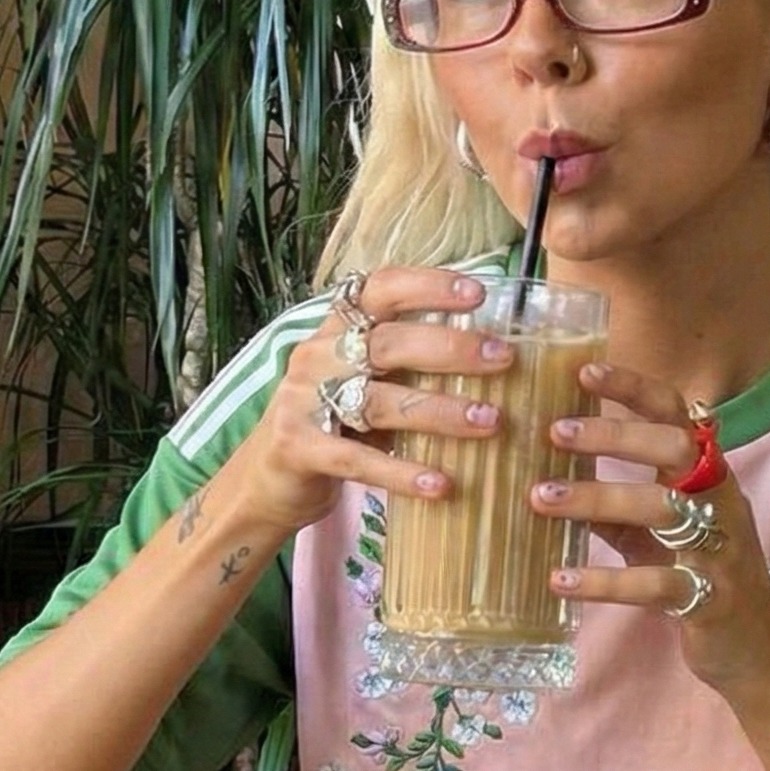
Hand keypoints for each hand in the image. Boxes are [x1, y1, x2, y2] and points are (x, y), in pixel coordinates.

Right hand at [250, 268, 510, 532]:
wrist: (266, 479)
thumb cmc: (334, 423)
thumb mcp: (366, 382)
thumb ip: (409, 364)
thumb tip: (493, 355)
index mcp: (337, 328)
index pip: (382, 289)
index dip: (429, 285)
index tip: (479, 293)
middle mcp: (318, 355)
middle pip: (389, 343)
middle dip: (451, 348)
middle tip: (503, 358)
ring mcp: (302, 400)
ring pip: (380, 401)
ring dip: (441, 411)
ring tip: (491, 421)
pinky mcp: (298, 447)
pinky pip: (358, 459)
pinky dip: (402, 473)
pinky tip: (441, 484)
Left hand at [532, 363, 769, 698]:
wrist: (758, 651)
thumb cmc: (704, 579)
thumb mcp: (659, 536)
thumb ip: (617, 508)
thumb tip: (552, 478)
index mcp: (708, 477)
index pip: (676, 415)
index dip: (634, 388)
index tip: (584, 371)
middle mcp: (720, 502)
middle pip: (675, 448)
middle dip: (614, 435)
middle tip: (554, 432)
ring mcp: (720, 549)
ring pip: (663, 508)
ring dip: (597, 498)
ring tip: (540, 498)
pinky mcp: (711, 598)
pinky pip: (657, 583)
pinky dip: (605, 580)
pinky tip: (560, 579)